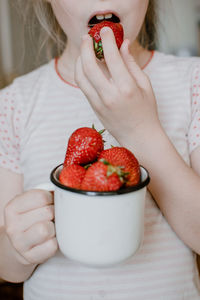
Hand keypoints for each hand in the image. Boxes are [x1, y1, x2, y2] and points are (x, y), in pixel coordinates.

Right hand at [4, 189, 57, 265]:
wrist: (20, 244)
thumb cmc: (31, 219)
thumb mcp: (31, 203)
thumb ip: (45, 195)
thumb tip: (66, 193)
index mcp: (12, 208)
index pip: (42, 197)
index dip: (52, 198)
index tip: (50, 203)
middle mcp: (12, 226)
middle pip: (47, 212)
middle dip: (54, 213)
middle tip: (51, 217)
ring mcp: (19, 243)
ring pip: (47, 229)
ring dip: (54, 228)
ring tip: (50, 228)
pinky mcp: (30, 257)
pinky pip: (52, 246)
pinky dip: (55, 242)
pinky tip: (49, 240)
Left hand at [75, 27, 158, 144]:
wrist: (139, 137)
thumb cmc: (146, 111)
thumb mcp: (145, 86)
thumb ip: (132, 64)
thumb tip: (123, 44)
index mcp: (127, 88)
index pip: (111, 58)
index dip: (106, 40)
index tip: (105, 31)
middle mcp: (110, 95)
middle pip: (89, 66)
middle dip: (86, 47)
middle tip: (87, 37)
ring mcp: (99, 103)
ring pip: (81, 77)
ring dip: (79, 59)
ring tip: (84, 50)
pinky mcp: (94, 108)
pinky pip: (83, 86)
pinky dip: (81, 72)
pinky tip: (86, 65)